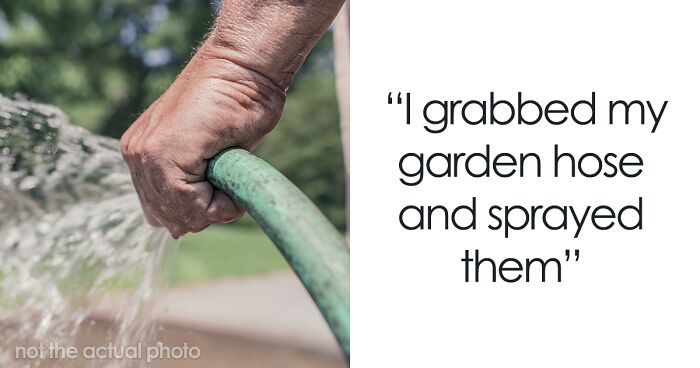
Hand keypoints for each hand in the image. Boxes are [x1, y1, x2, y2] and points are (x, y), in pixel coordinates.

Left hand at [120, 41, 284, 237]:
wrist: (244, 66)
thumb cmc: (238, 102)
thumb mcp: (212, 153)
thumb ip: (193, 182)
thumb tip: (179, 228)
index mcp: (143, 154)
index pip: (164, 212)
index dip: (201, 209)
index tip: (223, 180)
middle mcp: (136, 155)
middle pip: (171, 219)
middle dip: (205, 211)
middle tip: (228, 178)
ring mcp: (145, 154)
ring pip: (181, 217)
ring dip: (215, 206)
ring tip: (230, 172)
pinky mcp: (162, 154)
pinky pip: (191, 206)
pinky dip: (222, 203)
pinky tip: (231, 172)